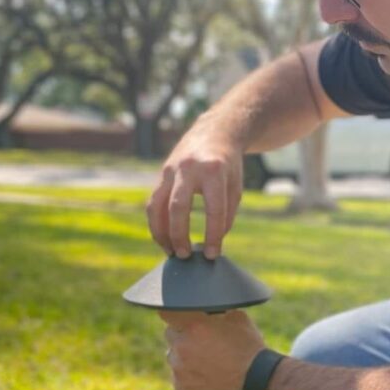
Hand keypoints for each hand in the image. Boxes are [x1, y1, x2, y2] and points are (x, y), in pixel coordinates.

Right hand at [147, 128, 242, 258]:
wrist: (215, 133)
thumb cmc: (228, 166)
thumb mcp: (235, 187)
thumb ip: (226, 214)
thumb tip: (212, 243)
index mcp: (214, 171)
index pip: (213, 210)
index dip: (212, 235)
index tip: (212, 255)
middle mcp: (189, 168)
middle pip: (178, 207)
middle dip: (179, 234)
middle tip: (183, 256)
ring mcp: (171, 169)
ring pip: (157, 205)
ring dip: (160, 232)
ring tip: (169, 251)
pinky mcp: (162, 173)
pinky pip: (154, 202)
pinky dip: (156, 222)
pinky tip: (164, 238)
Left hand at [160, 310, 265, 389]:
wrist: (257, 383)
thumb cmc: (249, 348)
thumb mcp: (237, 318)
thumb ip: (214, 310)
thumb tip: (205, 307)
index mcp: (194, 326)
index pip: (166, 312)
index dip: (174, 312)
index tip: (180, 315)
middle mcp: (182, 347)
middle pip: (171, 334)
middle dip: (184, 334)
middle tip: (203, 340)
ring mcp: (180, 369)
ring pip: (174, 356)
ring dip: (185, 355)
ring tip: (208, 360)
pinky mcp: (181, 387)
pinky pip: (179, 375)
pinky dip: (189, 374)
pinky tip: (207, 374)